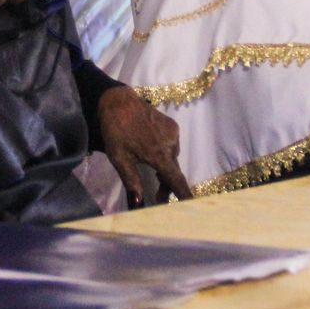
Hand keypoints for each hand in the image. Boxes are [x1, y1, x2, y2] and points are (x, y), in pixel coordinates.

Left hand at [97, 86, 192, 204]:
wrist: (119, 101)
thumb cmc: (116, 130)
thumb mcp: (119, 158)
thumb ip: (131, 180)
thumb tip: (139, 202)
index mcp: (159, 155)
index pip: (177, 180)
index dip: (184, 195)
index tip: (193, 206)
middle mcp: (171, 144)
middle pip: (174, 171)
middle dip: (167, 185)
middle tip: (158, 197)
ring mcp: (173, 133)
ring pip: (172, 158)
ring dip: (166, 168)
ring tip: (154, 174)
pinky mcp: (172, 125)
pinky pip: (171, 146)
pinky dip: (165, 154)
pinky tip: (154, 153)